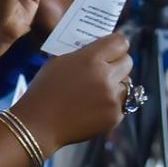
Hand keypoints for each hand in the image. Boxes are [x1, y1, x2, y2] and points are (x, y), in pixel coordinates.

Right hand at [17, 33, 132, 149]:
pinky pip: (121, 104)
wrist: (39, 124)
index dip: (116, 44)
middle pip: (128, 62)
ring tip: (97, 92)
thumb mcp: (58, 62)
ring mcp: (112, 98)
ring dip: (116, 85)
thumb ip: (81, 54)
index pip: (120, 42)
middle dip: (118, 64)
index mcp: (91, 59)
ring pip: (127, 84)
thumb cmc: (44, 90)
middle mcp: (106, 77)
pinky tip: (93, 108)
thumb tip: (97, 49)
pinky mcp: (114, 116)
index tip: (112, 49)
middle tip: (107, 69)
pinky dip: (110, 105)